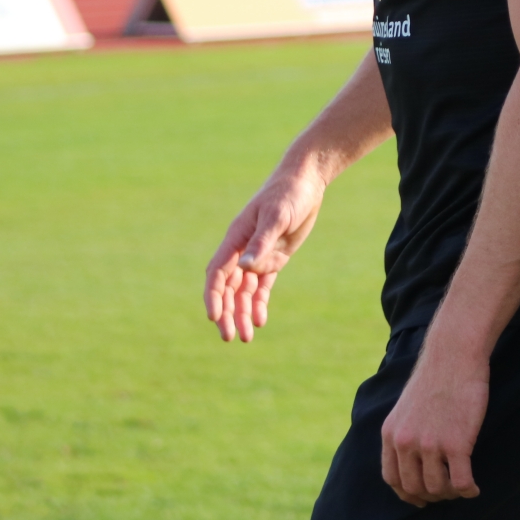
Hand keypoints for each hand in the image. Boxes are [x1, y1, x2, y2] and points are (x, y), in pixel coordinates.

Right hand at [203, 167, 324, 342]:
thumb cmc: (288, 193)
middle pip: (228, 287)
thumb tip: (245, 267)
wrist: (306, 181)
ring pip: (245, 290)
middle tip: (229, 336)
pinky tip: (260, 320)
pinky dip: (260, 303)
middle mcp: (242, 248)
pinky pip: (262, 285)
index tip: (214, 316)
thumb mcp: (277, 216)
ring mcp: (258, 254)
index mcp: (236, 237)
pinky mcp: (274, 257)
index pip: (217, 272)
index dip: (213, 295)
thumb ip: (261, 242)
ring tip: (246, 337)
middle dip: (227, 312)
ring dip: (243, 312)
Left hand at [380, 344, 489, 506]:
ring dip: (451, 493)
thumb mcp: (406, 406)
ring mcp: (430, 444)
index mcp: (391, 433)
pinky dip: (468, 491)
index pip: (392, 479)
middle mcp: (405, 442)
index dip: (407, 494)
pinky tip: (474, 489)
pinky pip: (461, 482)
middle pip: (414, 488)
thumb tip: (411, 459)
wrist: (453, 355)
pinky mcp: (456, 444)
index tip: (421, 498)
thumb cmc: (436, 377)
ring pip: (438, 488)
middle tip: (447, 492)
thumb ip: (404, 432)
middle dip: (432, 496)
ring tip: (462, 486)